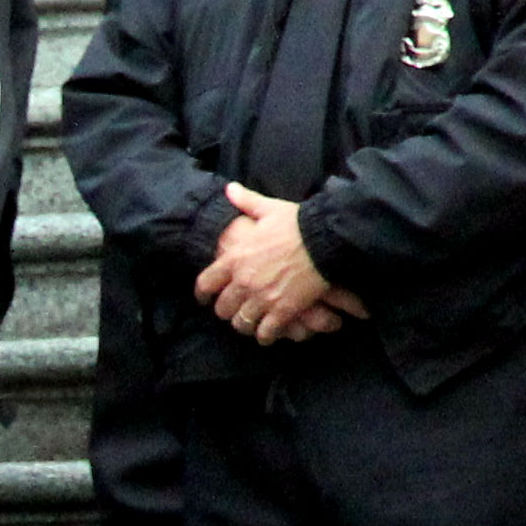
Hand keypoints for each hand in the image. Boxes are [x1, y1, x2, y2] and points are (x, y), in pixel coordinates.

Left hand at [195, 184, 361, 341]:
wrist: (323, 239)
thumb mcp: (268, 209)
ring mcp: (262, 298)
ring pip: (242, 323)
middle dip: (226, 311)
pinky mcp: (283, 310)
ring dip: (245, 324)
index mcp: (236, 258)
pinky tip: (268, 335)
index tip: (203, 299)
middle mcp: (244, 281)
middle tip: (232, 311)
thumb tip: (229, 189)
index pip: (206, 282)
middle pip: (223, 308)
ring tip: (250, 324)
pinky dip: (266, 336)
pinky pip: (266, 332)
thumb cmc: (296, 223)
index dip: (202, 294)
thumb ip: (246, 202)